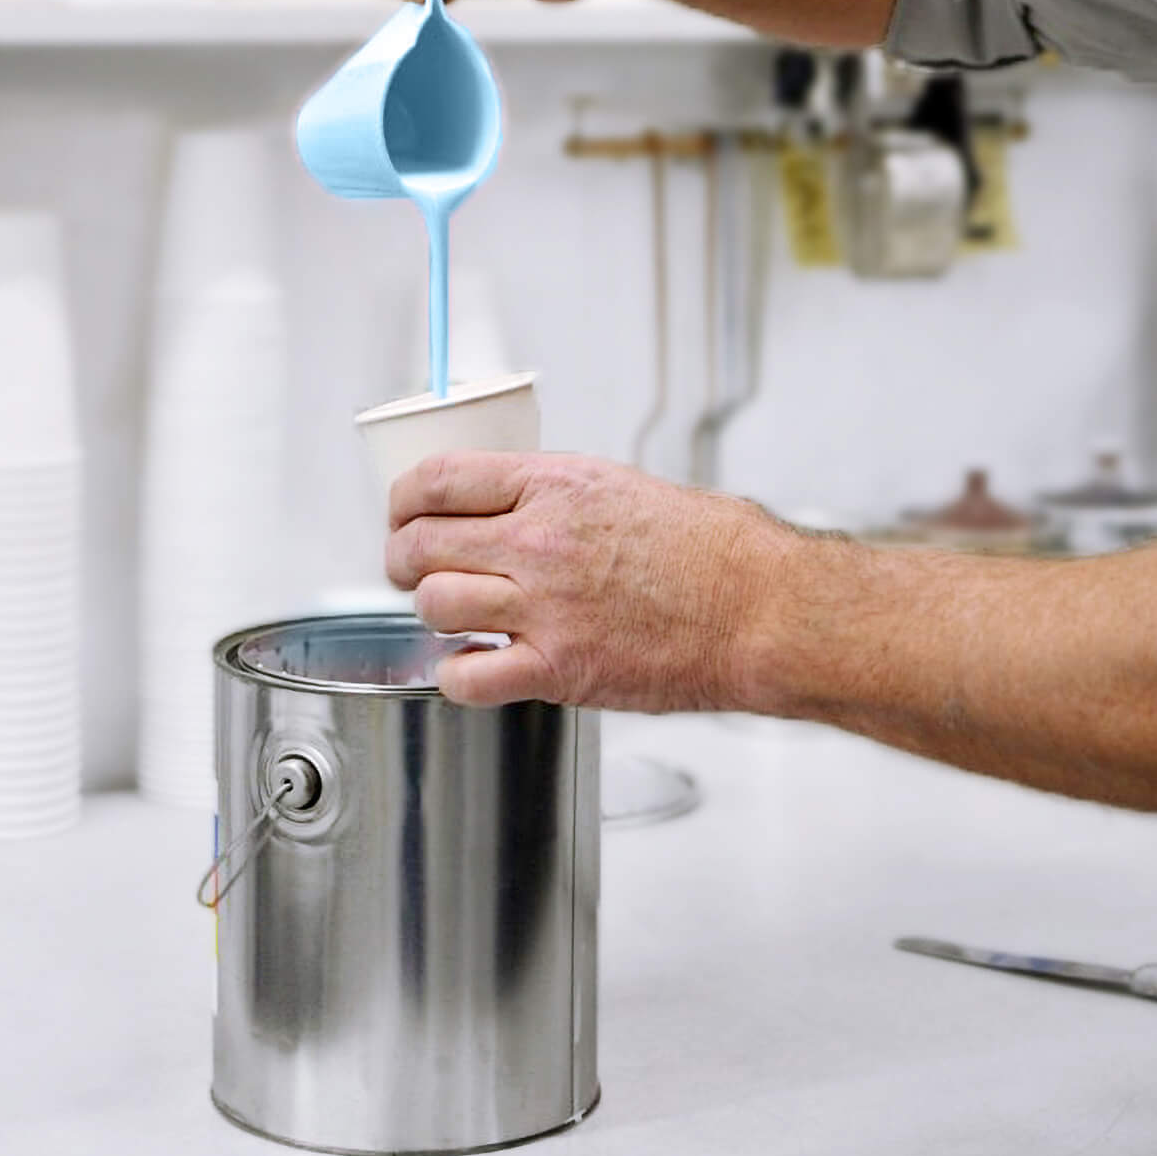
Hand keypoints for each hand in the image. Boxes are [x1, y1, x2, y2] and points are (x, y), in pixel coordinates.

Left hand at [384, 450, 789, 708]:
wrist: (755, 607)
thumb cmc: (708, 548)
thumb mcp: (619, 486)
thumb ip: (551, 495)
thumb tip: (502, 505)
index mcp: (554, 485)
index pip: (437, 480)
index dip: (402, 500)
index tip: (401, 512)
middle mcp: (540, 540)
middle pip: (419, 544)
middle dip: (400, 557)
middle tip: (409, 567)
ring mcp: (545, 607)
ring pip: (433, 604)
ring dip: (433, 611)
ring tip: (453, 614)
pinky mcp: (557, 669)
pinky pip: (466, 676)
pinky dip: (456, 674)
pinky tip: (475, 664)